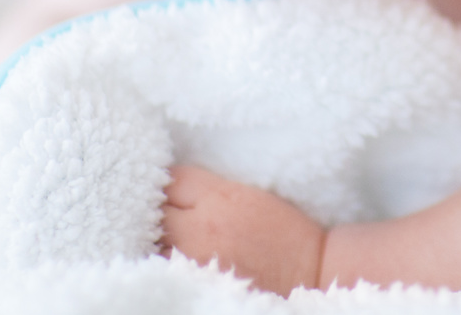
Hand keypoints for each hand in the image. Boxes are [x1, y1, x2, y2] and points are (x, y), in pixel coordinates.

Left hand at [161, 165, 324, 294]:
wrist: (308, 272)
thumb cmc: (284, 233)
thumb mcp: (248, 195)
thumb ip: (208, 189)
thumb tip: (170, 188)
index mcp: (219, 196)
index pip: (172, 179)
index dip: (173, 183)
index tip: (178, 190)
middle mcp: (198, 226)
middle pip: (155, 209)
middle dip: (160, 208)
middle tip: (174, 214)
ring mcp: (190, 258)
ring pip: (152, 240)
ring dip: (158, 237)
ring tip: (176, 238)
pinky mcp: (191, 281)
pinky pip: (161, 265)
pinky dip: (163, 260)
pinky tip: (176, 258)